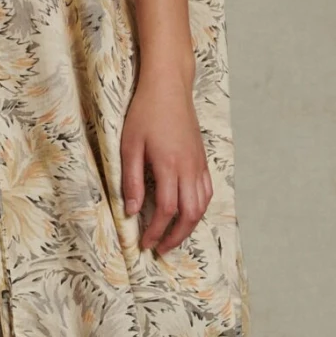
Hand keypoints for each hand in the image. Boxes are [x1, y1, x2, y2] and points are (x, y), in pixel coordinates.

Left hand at [120, 67, 211, 253]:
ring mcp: (198, 163)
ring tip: (174, 236)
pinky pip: (207, 191)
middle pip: (190, 214)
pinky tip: (187, 213)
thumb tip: (130, 211)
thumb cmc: (145, 113)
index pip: (166, 210)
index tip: (145, 243)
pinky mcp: (202, 158)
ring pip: (202, 205)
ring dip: (189, 226)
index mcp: (169, 165)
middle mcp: (189, 168)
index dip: (156, 231)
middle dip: (176, 236)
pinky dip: (199, 208)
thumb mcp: (129, 146)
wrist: (169, 87)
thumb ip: (130, 180)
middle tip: (162, 249)